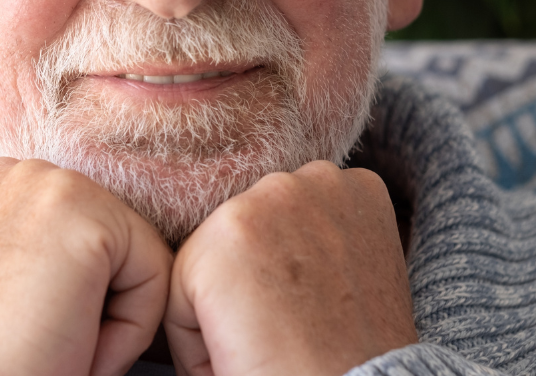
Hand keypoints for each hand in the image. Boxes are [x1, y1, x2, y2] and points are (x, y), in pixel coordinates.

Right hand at [0, 157, 172, 375]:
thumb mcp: (16, 282)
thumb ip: (49, 245)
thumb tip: (101, 251)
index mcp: (1, 186)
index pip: (94, 230)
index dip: (82, 294)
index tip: (37, 327)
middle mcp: (20, 171)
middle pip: (120, 237)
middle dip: (101, 300)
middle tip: (52, 340)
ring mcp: (49, 185)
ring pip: (141, 254)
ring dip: (114, 315)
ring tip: (60, 341)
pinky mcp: (82, 217)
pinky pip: (155, 273)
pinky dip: (131, 329)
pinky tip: (77, 343)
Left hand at [164, 161, 416, 375]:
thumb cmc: (352, 359)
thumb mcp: (355, 273)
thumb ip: (316, 238)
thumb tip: (268, 252)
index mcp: (353, 187)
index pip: (277, 225)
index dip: (281, 283)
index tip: (306, 316)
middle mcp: (313, 178)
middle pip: (242, 238)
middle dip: (249, 287)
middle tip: (284, 332)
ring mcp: (267, 201)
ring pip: (209, 264)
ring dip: (226, 309)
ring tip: (270, 341)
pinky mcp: (224, 236)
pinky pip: (179, 295)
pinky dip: (198, 339)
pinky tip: (245, 351)